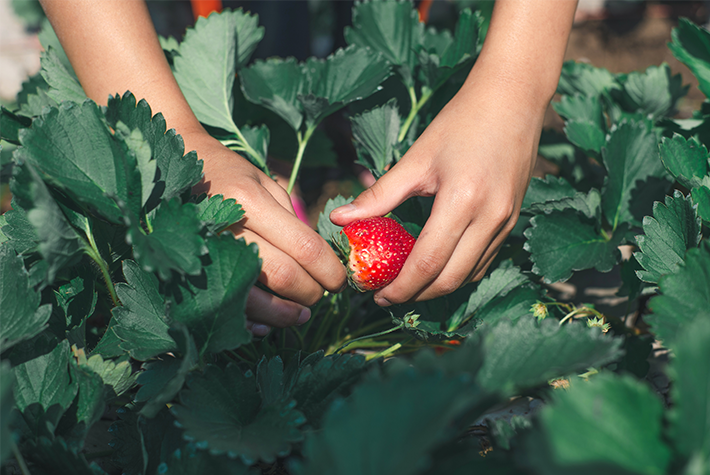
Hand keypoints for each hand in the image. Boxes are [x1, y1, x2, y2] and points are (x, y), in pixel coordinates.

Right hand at [186, 132, 346, 331]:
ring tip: (300, 314)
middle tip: (321, 295)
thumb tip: (318, 260)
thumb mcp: (264, 183)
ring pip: (254, 299)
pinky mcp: (189, 274)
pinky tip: (267, 324)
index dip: (328, 269)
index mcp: (248, 202)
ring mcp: (204, 254)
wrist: (172, 173)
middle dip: (311, 292)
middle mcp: (226, 229)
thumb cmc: (228, 175)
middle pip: (283, 275)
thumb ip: (291, 220)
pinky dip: (250, 322)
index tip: (339, 279)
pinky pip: (224, 308)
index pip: (304, 246)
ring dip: (284, 314)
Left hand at [330, 69, 546, 305]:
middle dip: (416, 295)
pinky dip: (457, 272)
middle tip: (388, 295)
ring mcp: (505, 222)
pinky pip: (483, 261)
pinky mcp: (512, 221)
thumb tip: (340, 218)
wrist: (513, 100)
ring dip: (437, 288)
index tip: (377, 295)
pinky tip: (436, 268)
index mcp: (462, 201)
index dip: (401, 287)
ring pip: (469, 275)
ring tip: (408, 285)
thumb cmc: (460, 123)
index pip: (427, 263)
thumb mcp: (416, 158)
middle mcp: (489, 218)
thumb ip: (379, 195)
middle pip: (450, 279)